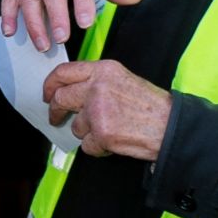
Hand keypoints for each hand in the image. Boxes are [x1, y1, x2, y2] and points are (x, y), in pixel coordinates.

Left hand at [42, 60, 170, 159]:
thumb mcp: (123, 79)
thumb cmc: (151, 105)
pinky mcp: (101, 133)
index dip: (50, 84)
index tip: (46, 94)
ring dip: (88, 132)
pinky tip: (114, 141)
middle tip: (56, 118)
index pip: (64, 72)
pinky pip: (87, 145)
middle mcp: (97, 87)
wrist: (170, 126)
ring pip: (76, 126)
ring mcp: (97, 111)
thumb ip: (97, 80)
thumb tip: (71, 89)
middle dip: (55, 112)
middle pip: (61, 98)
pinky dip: (97, 148)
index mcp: (103, 70)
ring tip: (109, 130)